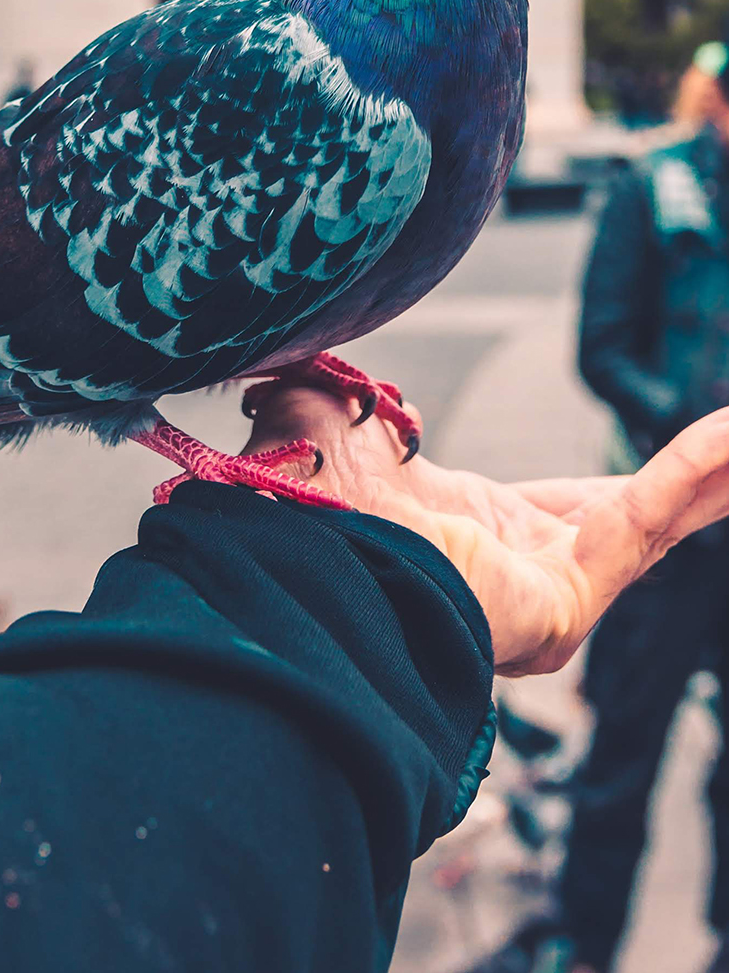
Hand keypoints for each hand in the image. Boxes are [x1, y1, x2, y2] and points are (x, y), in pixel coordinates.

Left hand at [241, 385, 728, 675]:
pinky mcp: (564, 603)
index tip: (710, 446)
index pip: (593, 510)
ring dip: (717, 473)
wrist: (286, 558)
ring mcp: (551, 599)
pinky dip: (698, 468)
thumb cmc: (292, 510)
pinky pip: (648, 516)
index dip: (656, 477)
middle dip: (709, 484)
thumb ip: (340, 389)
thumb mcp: (326, 420)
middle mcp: (525, 580)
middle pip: (648, 521)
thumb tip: (325, 369)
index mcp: (482, 540)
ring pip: (660, 518)